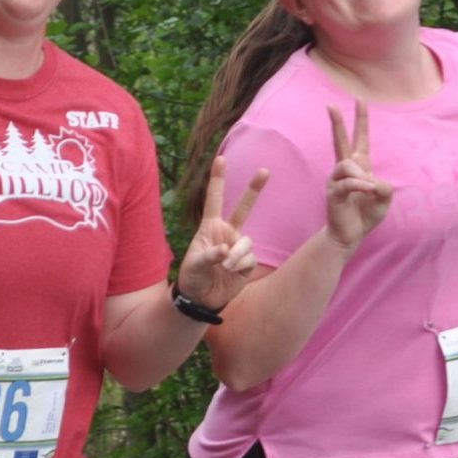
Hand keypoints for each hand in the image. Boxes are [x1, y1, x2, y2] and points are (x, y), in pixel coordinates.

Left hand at [173, 153, 268, 313]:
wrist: (202, 299)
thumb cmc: (193, 277)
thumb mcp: (194, 265)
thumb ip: (210, 255)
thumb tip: (227, 251)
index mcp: (210, 227)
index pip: (215, 199)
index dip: (218, 179)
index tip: (221, 159)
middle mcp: (227, 233)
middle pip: (244, 207)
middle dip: (254, 189)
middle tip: (264, 170)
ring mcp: (239, 247)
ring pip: (247, 242)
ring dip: (237, 254)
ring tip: (226, 267)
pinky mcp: (247, 262)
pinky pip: (250, 258)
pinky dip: (241, 265)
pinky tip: (232, 273)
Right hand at [325, 100, 394, 253]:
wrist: (350, 235)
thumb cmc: (366, 215)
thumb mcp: (384, 200)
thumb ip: (385, 188)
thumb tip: (373, 182)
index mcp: (360, 166)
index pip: (360, 138)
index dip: (361, 120)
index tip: (360, 99)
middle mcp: (345, 170)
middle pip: (340, 141)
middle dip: (337, 123)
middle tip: (330, 105)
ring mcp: (336, 180)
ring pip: (347, 165)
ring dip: (362, 176)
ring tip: (370, 190)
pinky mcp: (333, 193)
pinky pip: (347, 183)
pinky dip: (360, 185)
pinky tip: (368, 191)